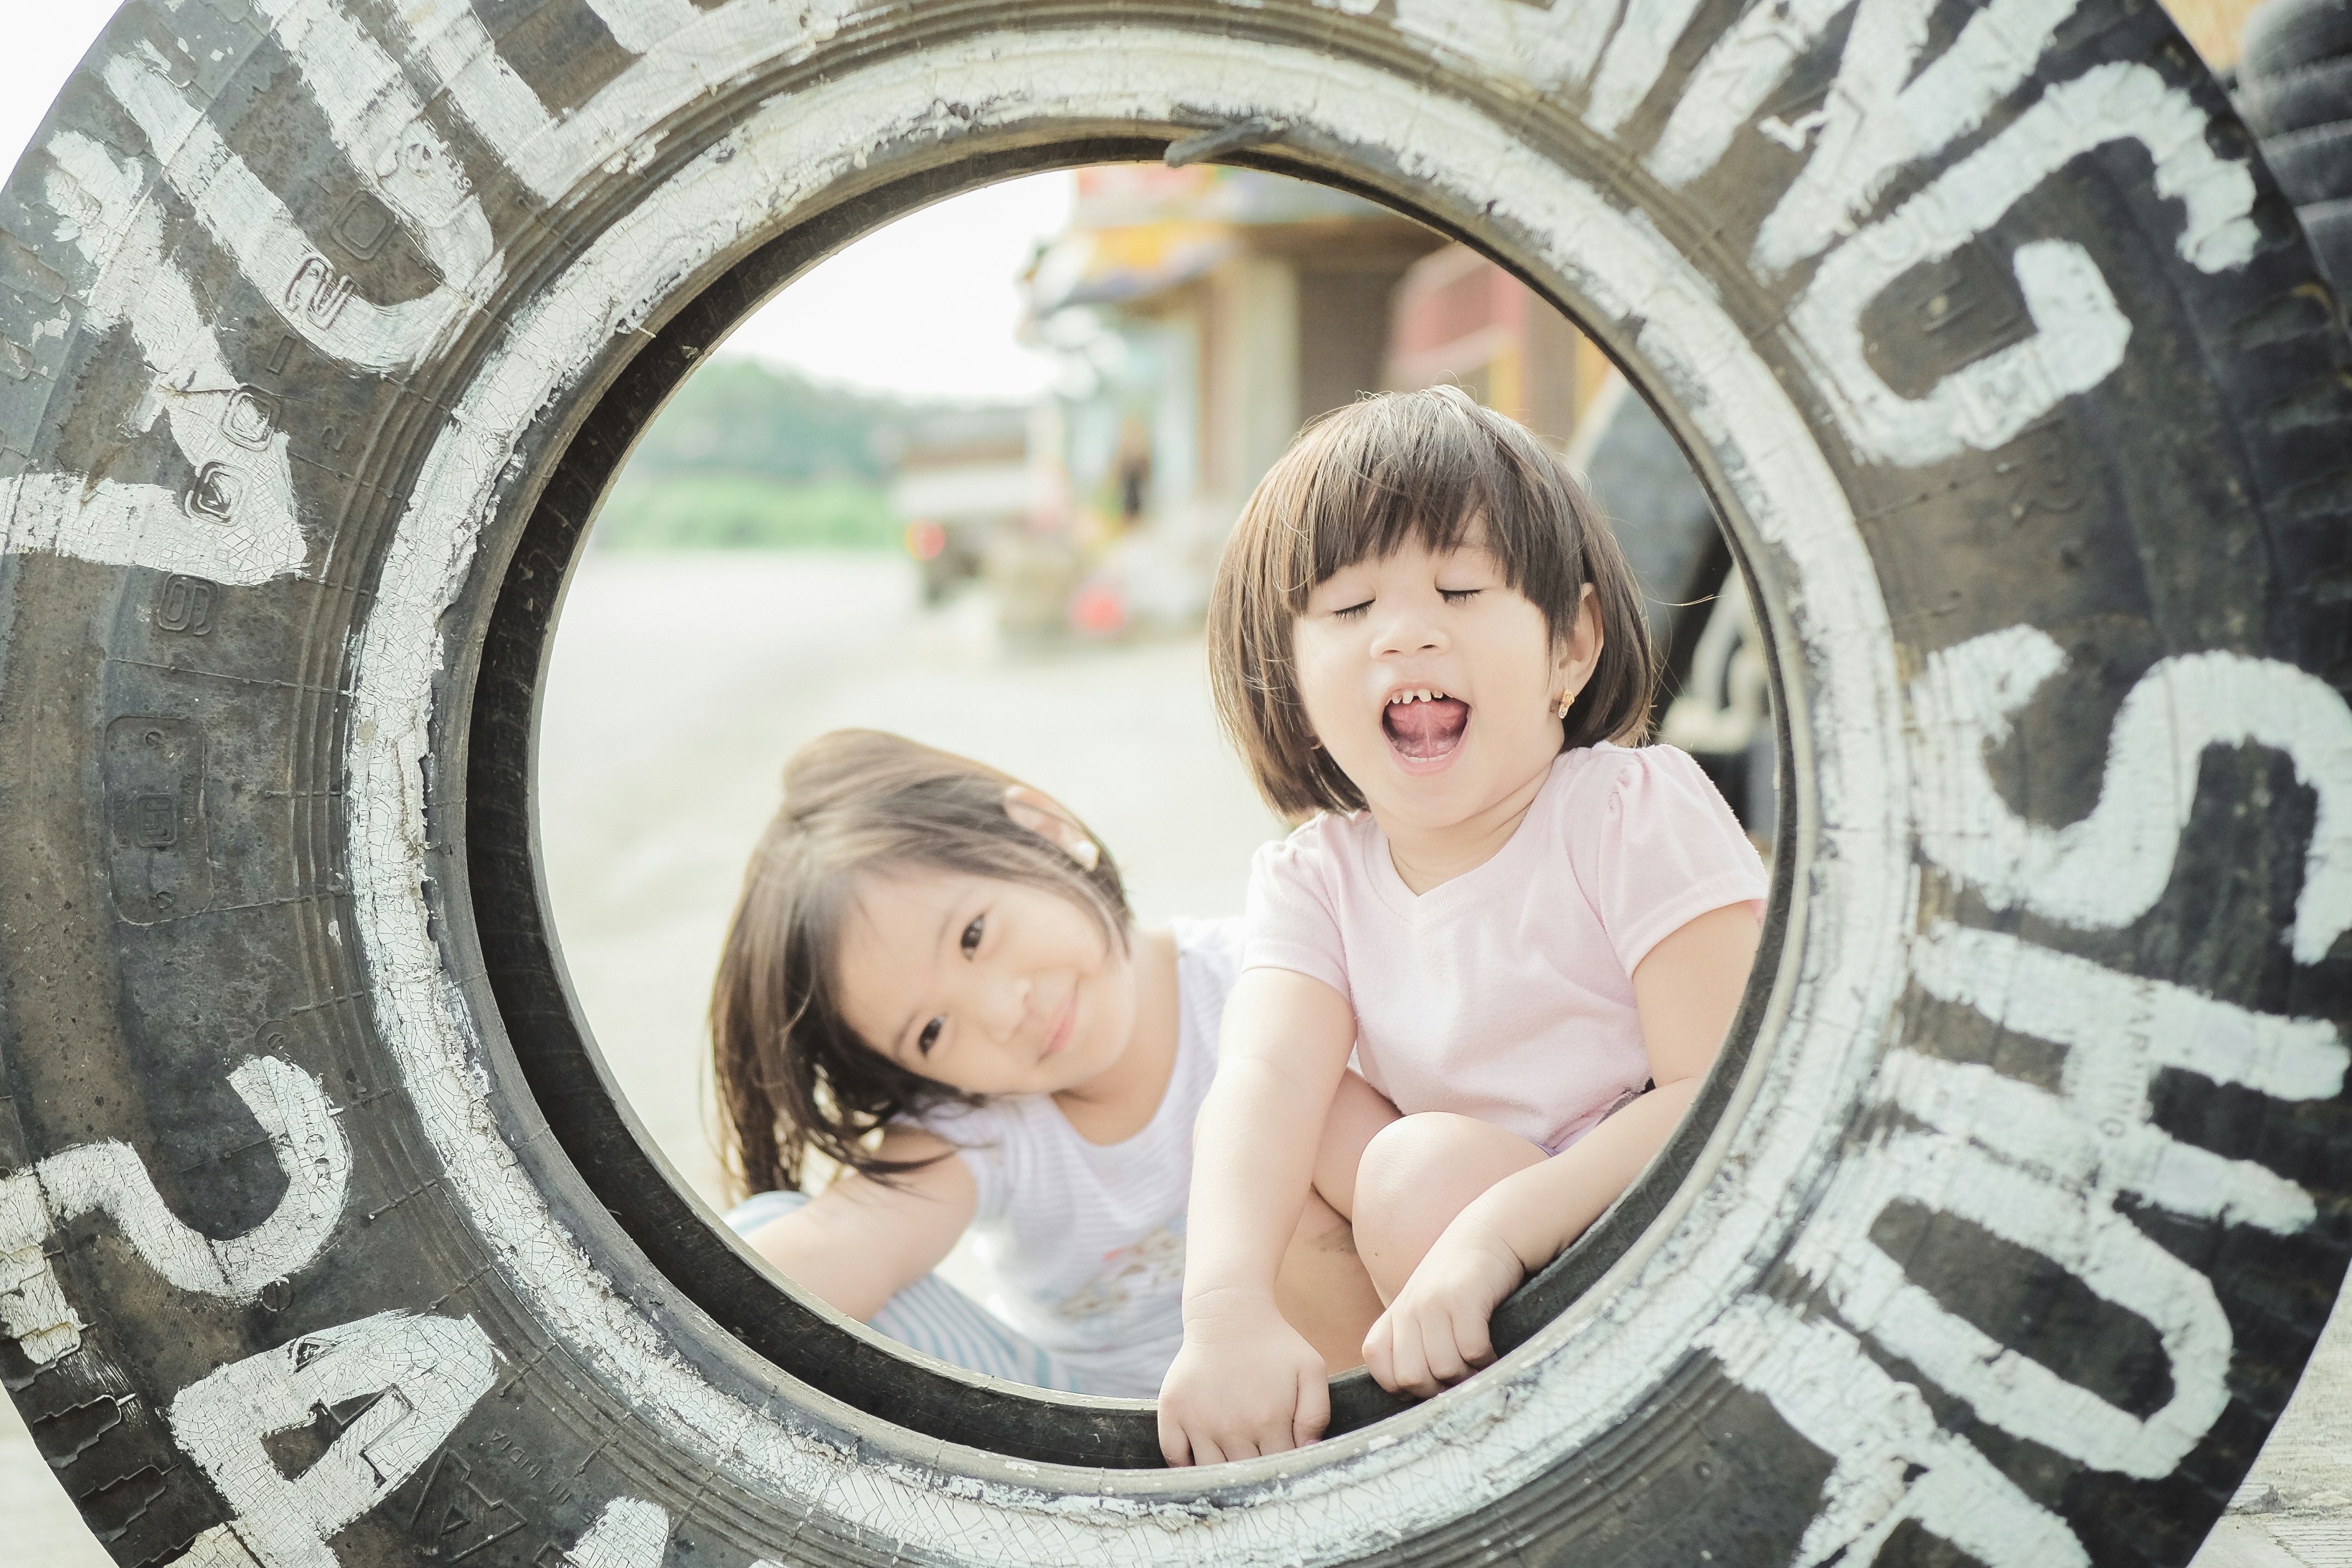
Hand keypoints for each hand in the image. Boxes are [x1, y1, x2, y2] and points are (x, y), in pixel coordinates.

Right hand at [1157, 1287, 1330, 1464]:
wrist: (1227, 1314)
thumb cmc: (1274, 1344)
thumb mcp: (1310, 1369)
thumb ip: (1317, 1413)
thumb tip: (1308, 1452)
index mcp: (1268, 1419)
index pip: (1277, 1468)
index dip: (1283, 1471)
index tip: (1283, 1463)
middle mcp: (1231, 1426)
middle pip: (1245, 1476)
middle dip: (1255, 1477)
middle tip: (1258, 1465)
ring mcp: (1199, 1421)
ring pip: (1211, 1473)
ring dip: (1223, 1476)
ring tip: (1233, 1467)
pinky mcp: (1173, 1411)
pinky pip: (1174, 1457)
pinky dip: (1185, 1467)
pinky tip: (1200, 1460)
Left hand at [1362, 1213, 1525, 1398]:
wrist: (1490, 1234)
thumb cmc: (1460, 1279)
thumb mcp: (1425, 1307)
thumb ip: (1413, 1341)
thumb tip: (1416, 1391)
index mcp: (1396, 1314)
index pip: (1378, 1364)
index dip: (1401, 1385)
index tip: (1429, 1384)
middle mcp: (1409, 1309)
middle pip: (1411, 1377)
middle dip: (1438, 1389)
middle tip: (1460, 1380)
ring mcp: (1434, 1303)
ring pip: (1443, 1368)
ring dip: (1466, 1377)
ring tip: (1478, 1365)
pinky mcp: (1464, 1299)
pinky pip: (1471, 1351)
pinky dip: (1485, 1361)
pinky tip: (1492, 1351)